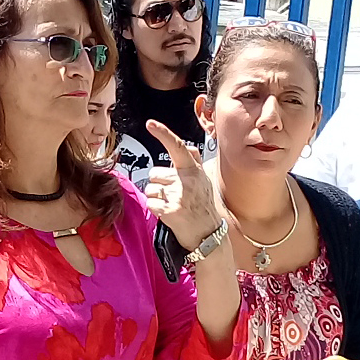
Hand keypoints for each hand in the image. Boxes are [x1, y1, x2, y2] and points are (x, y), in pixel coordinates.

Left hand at [142, 120, 223, 249]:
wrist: (209, 236)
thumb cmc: (204, 208)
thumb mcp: (204, 181)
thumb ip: (194, 163)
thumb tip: (187, 147)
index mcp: (194, 171)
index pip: (178, 147)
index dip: (163, 133)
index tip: (151, 124)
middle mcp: (187, 180)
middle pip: (155, 173)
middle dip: (160, 184)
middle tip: (174, 196)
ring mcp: (178, 195)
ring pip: (150, 189)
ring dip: (157, 198)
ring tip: (173, 205)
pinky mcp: (170, 210)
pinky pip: (150, 203)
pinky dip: (155, 209)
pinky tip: (169, 214)